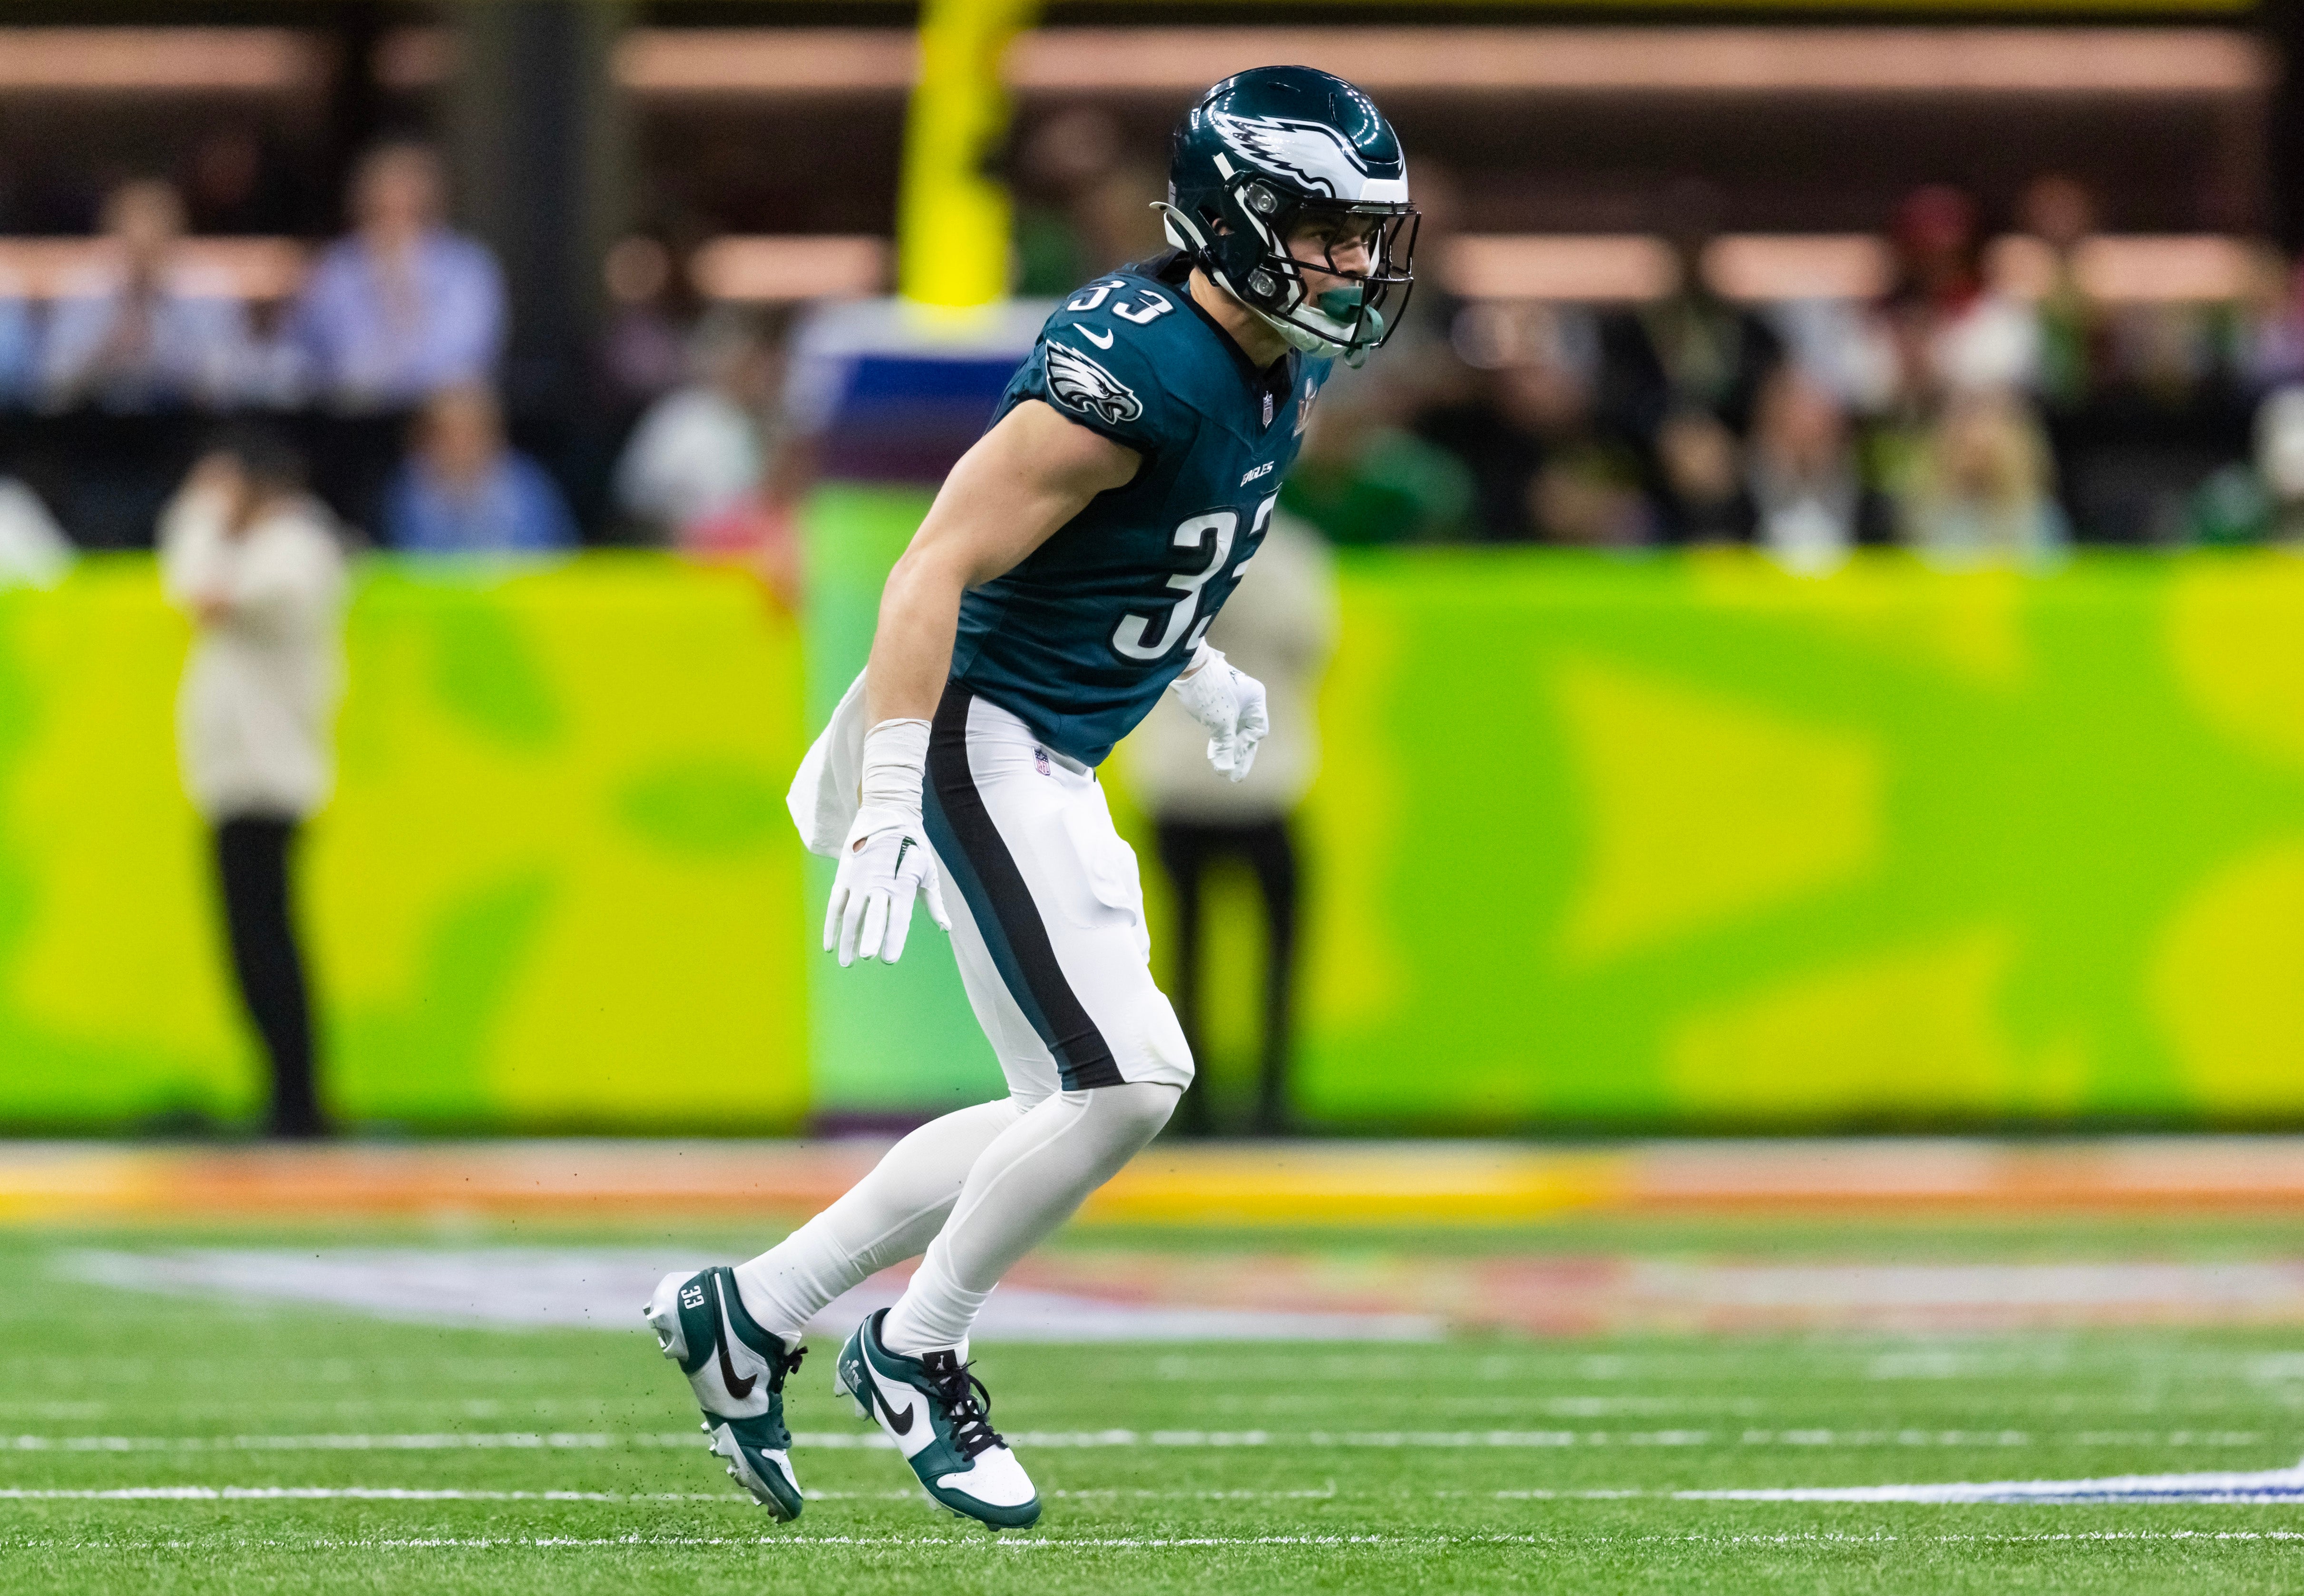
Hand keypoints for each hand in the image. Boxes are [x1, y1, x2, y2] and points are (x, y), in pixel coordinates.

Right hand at [823, 805, 950, 966]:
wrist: (888, 813)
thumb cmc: (913, 847)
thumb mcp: (928, 872)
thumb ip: (934, 903)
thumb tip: (945, 928)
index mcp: (902, 886)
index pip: (898, 918)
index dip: (893, 939)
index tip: (888, 960)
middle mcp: (879, 884)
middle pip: (873, 916)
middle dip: (869, 937)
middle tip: (866, 957)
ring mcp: (859, 880)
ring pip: (851, 914)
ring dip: (847, 938)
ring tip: (846, 962)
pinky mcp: (844, 875)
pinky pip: (834, 904)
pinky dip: (830, 925)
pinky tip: (829, 944)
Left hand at [1169, 648, 1268, 781]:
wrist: (1185, 665)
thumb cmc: (1208, 691)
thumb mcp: (1220, 722)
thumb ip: (1226, 747)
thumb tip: (1226, 772)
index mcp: (1255, 699)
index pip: (1257, 731)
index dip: (1246, 749)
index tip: (1234, 762)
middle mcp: (1246, 698)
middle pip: (1246, 732)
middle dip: (1238, 754)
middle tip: (1234, 778)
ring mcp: (1231, 698)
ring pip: (1233, 729)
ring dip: (1227, 747)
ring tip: (1219, 767)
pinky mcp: (1216, 699)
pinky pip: (1222, 723)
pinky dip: (1218, 737)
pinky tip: (1212, 751)